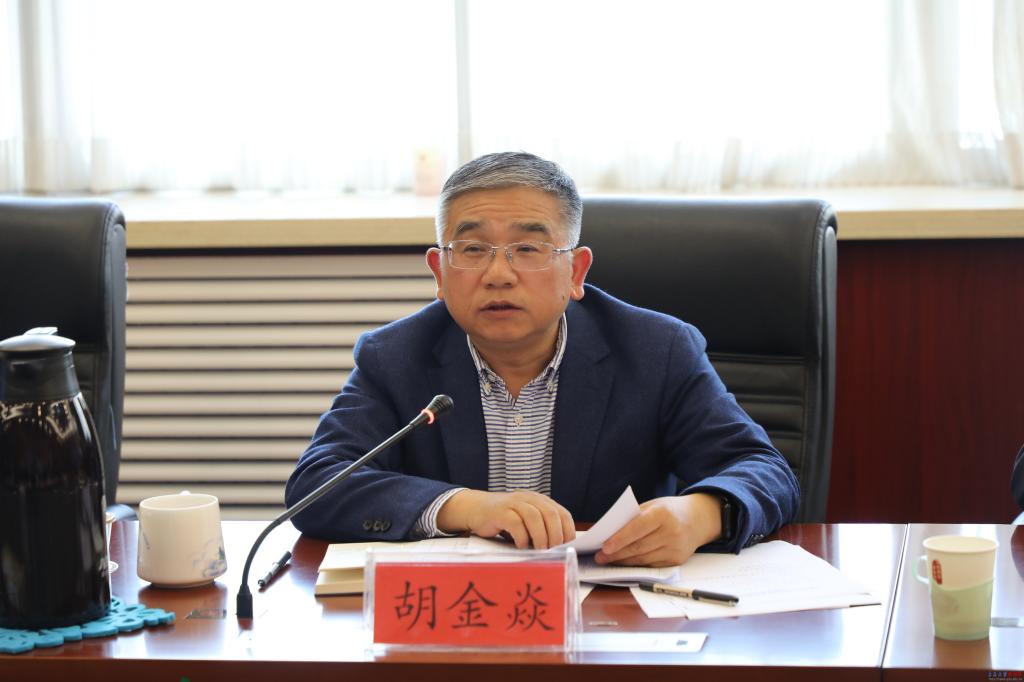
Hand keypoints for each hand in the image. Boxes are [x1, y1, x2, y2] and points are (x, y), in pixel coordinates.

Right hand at [437, 489, 575, 548]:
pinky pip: (515, 523)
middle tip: (555, 553)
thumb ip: (541, 530)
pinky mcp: (500, 511)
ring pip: (535, 516)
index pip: (562, 514)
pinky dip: (522, 537)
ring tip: (541, 551)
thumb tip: (559, 552)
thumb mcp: (526, 522)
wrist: (476, 508)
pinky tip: (521, 546)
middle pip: (550, 514)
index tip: (568, 549)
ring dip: (541, 537)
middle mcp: (529, 499)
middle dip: (556, 536)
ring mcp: (514, 503)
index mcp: (540, 501)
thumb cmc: (505, 520)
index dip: (568, 531)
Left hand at [594, 493, 721, 566]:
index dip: (620, 539)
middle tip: (600, 557)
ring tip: (608, 561)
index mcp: (663, 514)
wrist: (699, 519)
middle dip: (616, 554)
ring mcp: (675, 548)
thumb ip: (634, 518)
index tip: (604, 547)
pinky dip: (636, 565)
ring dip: (623, 562)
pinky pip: (651, 565)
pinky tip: (625, 563)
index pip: (637, 528)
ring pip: (643, 559)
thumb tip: (611, 533)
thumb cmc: (670, 510)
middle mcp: (671, 532)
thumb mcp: (653, 506)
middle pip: (638, 547)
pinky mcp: (677, 561)